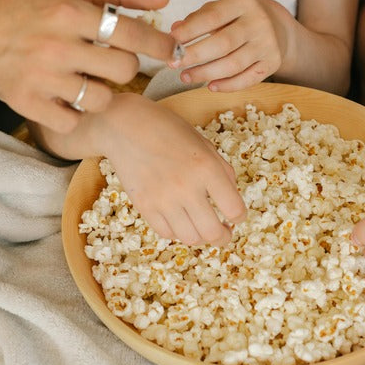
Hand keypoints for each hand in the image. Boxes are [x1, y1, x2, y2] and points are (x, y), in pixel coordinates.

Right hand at [0, 0, 175, 132]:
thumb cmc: (28, 6)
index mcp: (69, 12)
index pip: (132, 33)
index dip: (160, 45)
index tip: (172, 51)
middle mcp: (56, 46)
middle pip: (124, 70)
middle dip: (125, 66)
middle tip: (108, 60)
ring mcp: (41, 78)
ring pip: (102, 99)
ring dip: (101, 91)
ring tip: (84, 78)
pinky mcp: (27, 104)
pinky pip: (74, 120)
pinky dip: (75, 112)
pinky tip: (65, 95)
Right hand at [95, 94, 246, 245]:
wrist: (124, 126)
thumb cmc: (167, 129)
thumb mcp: (203, 143)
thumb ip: (222, 171)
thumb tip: (231, 200)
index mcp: (207, 167)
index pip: (234, 209)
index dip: (240, 217)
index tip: (236, 217)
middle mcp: (186, 187)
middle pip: (212, 233)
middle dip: (223, 237)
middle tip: (223, 233)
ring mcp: (163, 199)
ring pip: (190, 238)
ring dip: (200, 236)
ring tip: (200, 226)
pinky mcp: (144, 206)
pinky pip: (166, 233)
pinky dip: (177, 231)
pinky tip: (180, 220)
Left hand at [169, 0, 291, 91]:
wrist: (274, 25)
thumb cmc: (236, 17)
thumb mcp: (219, 9)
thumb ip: (197, 18)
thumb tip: (174, 31)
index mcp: (243, 1)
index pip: (212, 17)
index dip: (190, 30)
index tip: (171, 40)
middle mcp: (258, 21)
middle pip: (222, 44)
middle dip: (194, 55)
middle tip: (173, 63)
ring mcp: (268, 43)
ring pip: (233, 65)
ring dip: (206, 73)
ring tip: (185, 76)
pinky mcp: (272, 62)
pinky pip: (247, 79)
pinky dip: (227, 86)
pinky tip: (209, 86)